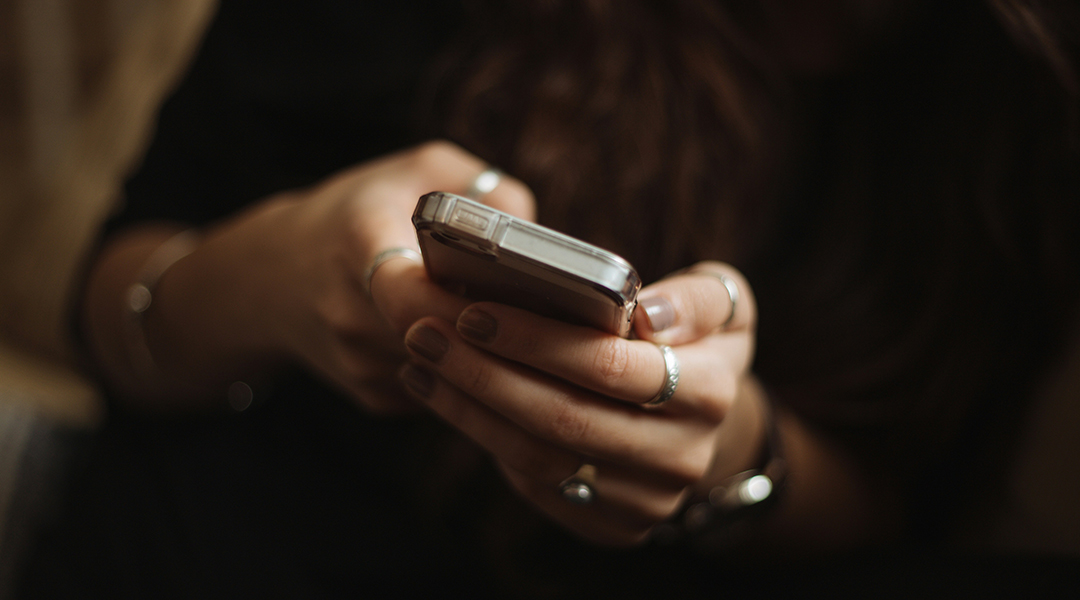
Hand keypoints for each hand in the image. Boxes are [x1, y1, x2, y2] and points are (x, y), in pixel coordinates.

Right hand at [147, 141, 533, 411]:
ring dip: (489, 354)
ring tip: (531, 328)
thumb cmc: (358, 213)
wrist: (272, 277)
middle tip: (551, 316)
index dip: (465, 301)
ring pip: (450, 371)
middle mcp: (349, 313)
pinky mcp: (372, 397)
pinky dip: (468, 370)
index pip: (409, 292)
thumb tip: (537, 235)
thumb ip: (482, 186)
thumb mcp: (417, 170)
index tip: (513, 293)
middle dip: (498, 330)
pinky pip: (440, 389)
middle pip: (442, 339)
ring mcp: (359, 364)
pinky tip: (483, 344)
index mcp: (356, 244)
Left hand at [398, 261, 762, 544]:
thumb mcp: (721, 304)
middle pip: (563, 418)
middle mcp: (682, 456)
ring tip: (422, 361)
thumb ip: (697, 298)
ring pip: (539, 457)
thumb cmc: (694, 342)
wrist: (699, 422)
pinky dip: (482, 436)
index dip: (536, 340)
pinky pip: (535, 484)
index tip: (474, 311)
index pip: (610, 366)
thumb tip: (649, 314)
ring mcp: (645, 500)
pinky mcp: (611, 526)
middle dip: (484, 373)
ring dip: (468, 407)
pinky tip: (444, 396)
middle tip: (426, 333)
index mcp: (710, 392)